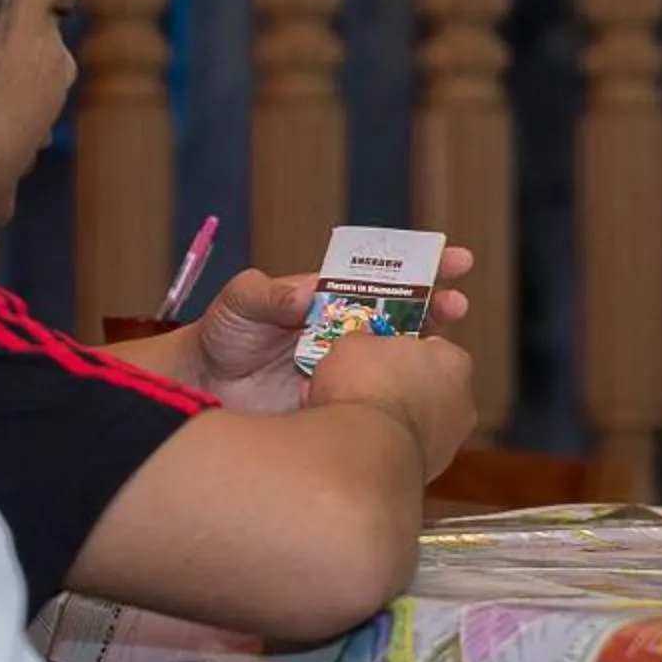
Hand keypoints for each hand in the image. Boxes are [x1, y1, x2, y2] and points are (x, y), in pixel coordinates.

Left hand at [170, 248, 476, 413]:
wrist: (204, 389)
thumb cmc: (223, 333)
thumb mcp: (239, 302)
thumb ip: (267, 293)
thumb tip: (306, 293)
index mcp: (332, 295)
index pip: (385, 274)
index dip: (423, 264)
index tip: (455, 259)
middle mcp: (349, 329)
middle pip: (406, 314)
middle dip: (438, 306)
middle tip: (456, 305)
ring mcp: (350, 366)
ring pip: (401, 357)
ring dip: (426, 353)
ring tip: (445, 351)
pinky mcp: (343, 402)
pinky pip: (379, 398)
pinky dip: (401, 396)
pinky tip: (418, 398)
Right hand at [309, 331, 476, 477]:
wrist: (364, 451)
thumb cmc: (366, 389)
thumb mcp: (352, 345)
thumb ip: (364, 344)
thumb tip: (359, 348)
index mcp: (453, 360)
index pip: (430, 348)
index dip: (399, 351)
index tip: (376, 356)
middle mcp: (462, 402)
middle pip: (426, 387)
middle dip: (396, 388)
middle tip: (361, 388)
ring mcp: (449, 441)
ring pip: (415, 423)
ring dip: (389, 422)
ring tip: (351, 421)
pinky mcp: (430, 472)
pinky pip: (404, 451)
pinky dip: (385, 448)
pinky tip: (358, 446)